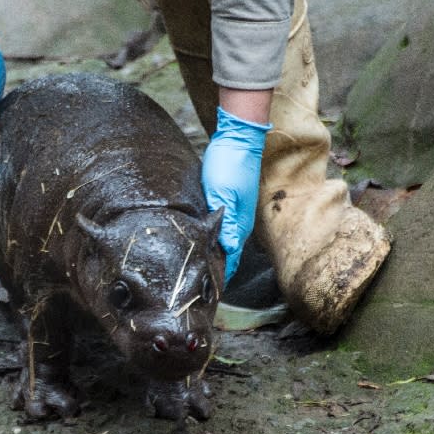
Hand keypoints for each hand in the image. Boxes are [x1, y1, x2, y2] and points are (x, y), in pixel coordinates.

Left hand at [202, 107, 270, 282]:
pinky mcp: (227, 202)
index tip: (204, 294)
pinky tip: (199, 242)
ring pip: (222, 242)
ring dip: (210, 255)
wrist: (238, 139)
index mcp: (238, 225)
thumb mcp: (223, 193)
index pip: (228, 260)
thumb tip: (227, 250)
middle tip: (194, 287)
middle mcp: (238, 222)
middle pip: (226, 255)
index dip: (217, 278)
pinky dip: (210, 239)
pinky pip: (218, 228)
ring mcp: (234, 213)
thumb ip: (226, 223)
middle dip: (212, 271)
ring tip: (194, 271)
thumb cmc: (230, 165)